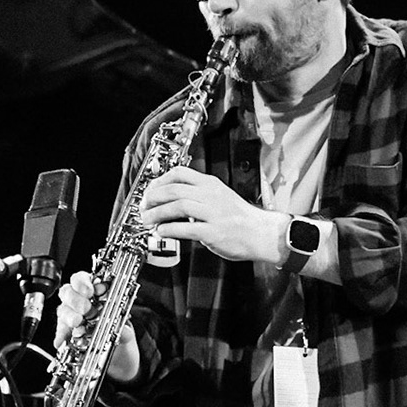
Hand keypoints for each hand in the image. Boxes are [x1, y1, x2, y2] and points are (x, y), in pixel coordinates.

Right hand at [52, 270, 139, 382]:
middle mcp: (82, 302)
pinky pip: (60, 331)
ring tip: (78, 323)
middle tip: (86, 310)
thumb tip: (121, 328)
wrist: (119, 358)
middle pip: (69, 292)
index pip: (83, 279)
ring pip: (63, 310)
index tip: (89, 291)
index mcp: (96, 293)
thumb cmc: (121, 337)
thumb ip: (125, 330)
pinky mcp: (66, 333)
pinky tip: (63, 340)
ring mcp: (72, 317)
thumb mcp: (127, 332)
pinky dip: (61, 336)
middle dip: (76, 300)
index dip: (83, 282)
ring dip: (69, 316)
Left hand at [140, 166, 277, 262]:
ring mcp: (213, 213)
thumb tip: (170, 199)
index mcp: (211, 185)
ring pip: (178, 206)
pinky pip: (185, 228)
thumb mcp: (220, 196)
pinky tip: (162, 231)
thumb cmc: (240, 218)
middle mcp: (211, 196)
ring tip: (147, 220)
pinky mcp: (213, 232)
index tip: (149, 190)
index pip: (180, 173)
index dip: (160, 181)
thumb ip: (198, 195)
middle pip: (174, 189)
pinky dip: (169, 229)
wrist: (262, 233)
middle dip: (153, 197)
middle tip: (144, 206)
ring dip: (157, 213)